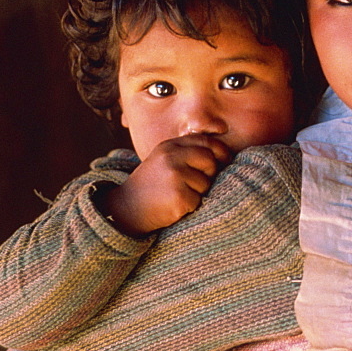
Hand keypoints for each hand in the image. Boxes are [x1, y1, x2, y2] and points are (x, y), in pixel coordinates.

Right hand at [102, 134, 232, 234]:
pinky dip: (190, 207)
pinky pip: (198, 201)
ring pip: (206, 183)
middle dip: (208, 174)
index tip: (225, 160)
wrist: (126, 208)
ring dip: (197, 193)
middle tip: (193, 185)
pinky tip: (174, 206)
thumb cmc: (152, 186)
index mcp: (169, 146)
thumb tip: (224, 153)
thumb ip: (187, 153)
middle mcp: (172, 157)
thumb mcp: (164, 161)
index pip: (205, 142)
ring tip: (177, 195)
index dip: (220, 151)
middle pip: (210, 161)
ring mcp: (175, 176)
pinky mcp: (178, 196)